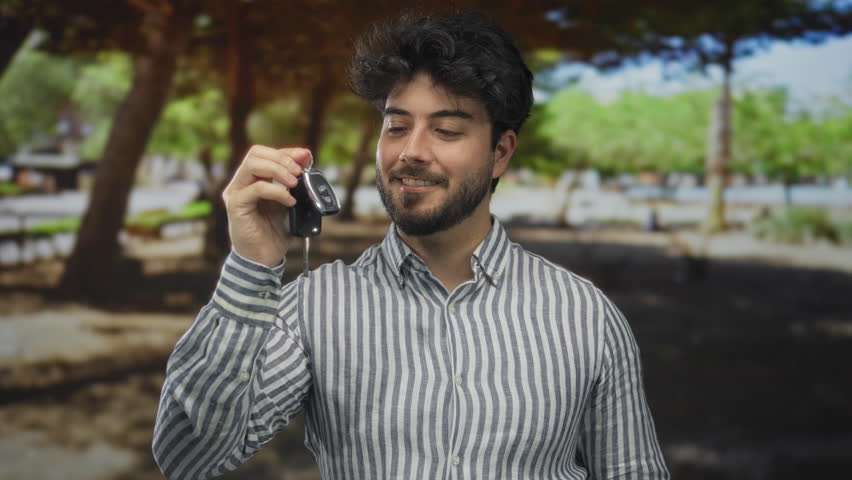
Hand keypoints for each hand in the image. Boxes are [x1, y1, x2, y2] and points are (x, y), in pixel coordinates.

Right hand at [222, 145, 311, 266]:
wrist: (265, 258)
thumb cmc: (276, 231)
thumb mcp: (291, 200)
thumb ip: (296, 180)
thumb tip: (306, 156)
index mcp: (253, 179)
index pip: (265, 153)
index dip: (286, 152)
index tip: (305, 156)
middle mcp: (241, 183)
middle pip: (256, 153)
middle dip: (282, 158)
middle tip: (299, 172)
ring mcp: (236, 193)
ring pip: (252, 165)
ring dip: (278, 170)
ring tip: (294, 183)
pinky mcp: (236, 206)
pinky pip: (256, 189)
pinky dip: (276, 191)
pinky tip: (290, 201)